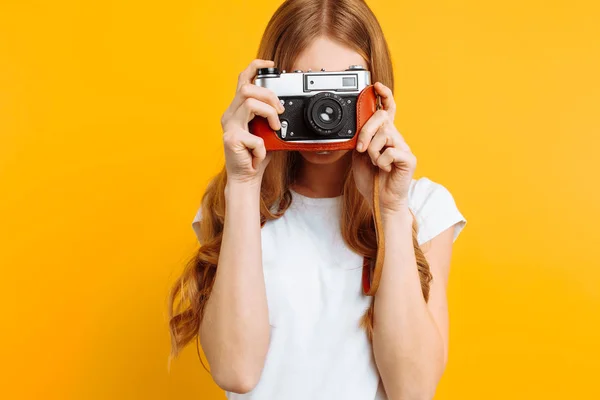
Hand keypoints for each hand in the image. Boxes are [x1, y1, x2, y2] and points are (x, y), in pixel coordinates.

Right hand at [220, 59, 284, 184]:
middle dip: (269, 96)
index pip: (242, 80)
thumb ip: (269, 118)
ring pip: (250, 104)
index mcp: (236, 110)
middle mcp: (229, 115)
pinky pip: (254, 136)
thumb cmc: (255, 156)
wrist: (245, 178)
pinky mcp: (231, 140)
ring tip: (274, 128)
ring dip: (269, 114)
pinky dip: (263, 147)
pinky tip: (259, 155)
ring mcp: (229, 127)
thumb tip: (283, 107)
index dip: (255, 67)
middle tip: (280, 112)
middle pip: (248, 89)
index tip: (270, 65)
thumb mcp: (266, 133)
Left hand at [352, 82, 416, 213]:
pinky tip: (386, 170)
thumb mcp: (359, 155)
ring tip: (376, 163)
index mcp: (384, 135)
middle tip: (360, 149)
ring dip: (372, 152)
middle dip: (366, 132)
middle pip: (382, 118)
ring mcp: (404, 147)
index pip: (387, 109)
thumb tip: (357, 125)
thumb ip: (360, 138)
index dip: (384, 95)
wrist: (380, 200)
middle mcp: (396, 137)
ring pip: (384, 135)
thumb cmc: (371, 178)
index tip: (376, 85)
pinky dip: (382, 162)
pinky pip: (391, 152)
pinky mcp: (409, 159)